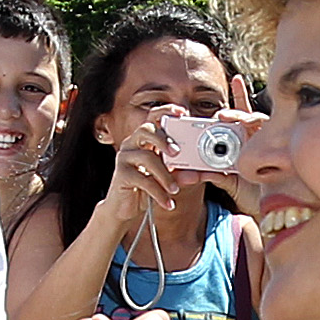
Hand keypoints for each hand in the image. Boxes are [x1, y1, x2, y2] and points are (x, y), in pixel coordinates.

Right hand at [101, 112, 185, 227]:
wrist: (125, 209)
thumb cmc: (147, 188)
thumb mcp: (167, 179)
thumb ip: (181, 173)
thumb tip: (198, 174)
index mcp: (145, 139)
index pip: (154, 117)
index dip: (167, 111)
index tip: (183, 112)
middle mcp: (133, 143)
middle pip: (147, 129)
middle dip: (164, 138)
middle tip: (177, 152)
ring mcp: (125, 157)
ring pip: (146, 157)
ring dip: (165, 175)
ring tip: (175, 190)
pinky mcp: (121, 174)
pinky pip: (142, 179)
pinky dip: (158, 193)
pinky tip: (168, 203)